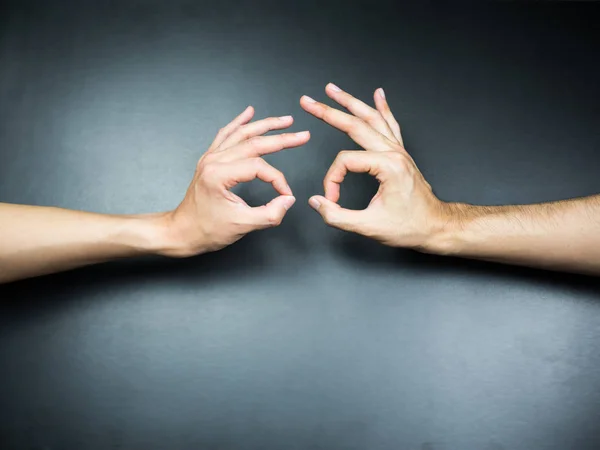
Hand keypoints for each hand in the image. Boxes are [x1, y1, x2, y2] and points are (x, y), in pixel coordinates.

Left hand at [160, 106, 309, 256]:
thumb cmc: (206, 230)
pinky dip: (239, 122)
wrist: (182, 231)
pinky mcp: (209, 160)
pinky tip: (249, 113)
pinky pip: (225, 134)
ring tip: (285, 120)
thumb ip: (270, 214)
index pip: (259, 167)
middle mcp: (213, 161)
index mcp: (219, 175)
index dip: (278, 179)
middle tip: (303, 135)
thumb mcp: (242, 226)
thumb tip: (288, 200)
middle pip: (253, 143)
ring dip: (265, 125)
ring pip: (241, 133)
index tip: (285, 194)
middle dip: (281, 138)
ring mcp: (210, 158)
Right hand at [301, 84, 448, 249]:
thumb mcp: (369, 227)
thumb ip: (337, 216)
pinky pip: (390, 124)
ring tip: (332, 90)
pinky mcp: (401, 154)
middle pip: (355, 125)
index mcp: (387, 166)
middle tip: (308, 102)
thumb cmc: (410, 226)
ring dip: (350, 102)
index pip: (345, 161)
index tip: (331, 199)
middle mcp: (394, 153)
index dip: (332, 180)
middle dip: (328, 112)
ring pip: (371, 118)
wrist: (436, 227)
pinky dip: (382, 108)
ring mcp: (399, 151)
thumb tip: (317, 202)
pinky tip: (378, 94)